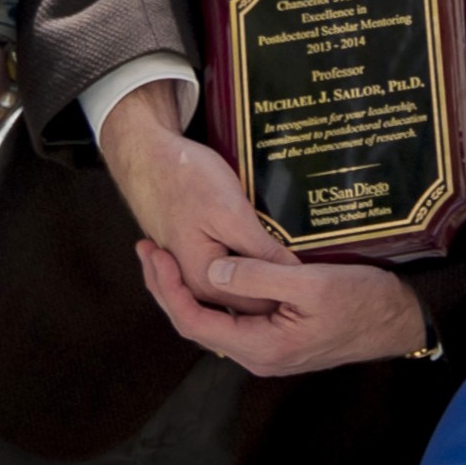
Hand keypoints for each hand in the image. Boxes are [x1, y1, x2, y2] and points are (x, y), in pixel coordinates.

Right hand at [100, 82, 293, 314]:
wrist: (149, 156)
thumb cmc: (186, 178)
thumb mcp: (232, 212)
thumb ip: (260, 251)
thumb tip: (293, 276)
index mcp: (203, 282)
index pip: (259, 307)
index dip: (289, 294)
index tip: (316, 278)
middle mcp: (196, 284)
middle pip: (248, 301)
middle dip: (277, 288)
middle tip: (307, 265)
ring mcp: (194, 270)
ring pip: (239, 287)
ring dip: (263, 277)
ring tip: (290, 256)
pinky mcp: (196, 256)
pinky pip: (228, 271)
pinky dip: (248, 265)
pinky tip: (266, 251)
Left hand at [134, 243, 428, 375]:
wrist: (401, 321)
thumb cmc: (363, 300)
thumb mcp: (311, 283)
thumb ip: (259, 277)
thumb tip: (212, 270)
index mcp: (260, 347)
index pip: (193, 322)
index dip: (167, 287)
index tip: (154, 251)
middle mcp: (257, 355)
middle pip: (195, 324)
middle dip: (166, 288)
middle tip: (147, 248)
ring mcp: (268, 348)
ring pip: (212, 321)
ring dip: (186, 290)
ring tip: (167, 254)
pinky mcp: (278, 337)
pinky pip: (232, 318)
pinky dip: (211, 294)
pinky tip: (206, 268)